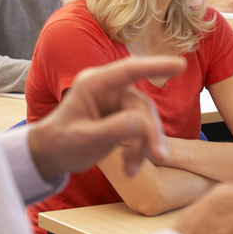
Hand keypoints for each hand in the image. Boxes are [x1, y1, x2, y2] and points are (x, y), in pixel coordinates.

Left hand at [27, 55, 185, 181]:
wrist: (52, 154)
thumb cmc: (61, 143)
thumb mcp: (84, 139)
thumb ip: (112, 130)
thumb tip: (141, 123)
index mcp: (94, 84)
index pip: (129, 70)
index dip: (156, 66)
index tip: (180, 64)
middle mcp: (108, 88)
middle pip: (142, 106)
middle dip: (150, 133)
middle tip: (157, 157)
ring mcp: (117, 101)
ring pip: (145, 119)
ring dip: (144, 145)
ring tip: (132, 169)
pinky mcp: (123, 114)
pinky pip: (141, 128)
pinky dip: (139, 148)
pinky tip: (129, 166)